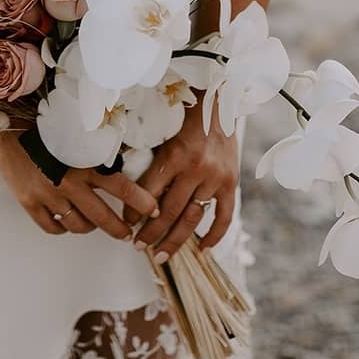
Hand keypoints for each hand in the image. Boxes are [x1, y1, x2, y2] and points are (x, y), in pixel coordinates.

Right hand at [0, 130, 158, 241]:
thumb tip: (120, 162)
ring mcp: (50, 195)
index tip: (153, 210)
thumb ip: (95, 151)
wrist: (8, 125)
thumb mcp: (76, 134)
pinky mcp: (30, 203)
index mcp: (85, 162)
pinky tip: (65, 221)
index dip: (142, 202)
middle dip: (120, 229)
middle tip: (128, 234)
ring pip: (78, 226)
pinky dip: (61, 228)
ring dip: (89, 227)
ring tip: (93, 224)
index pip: (123, 187)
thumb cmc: (45, 124)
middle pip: (103, 217)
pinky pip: (52, 228)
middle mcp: (70, 182)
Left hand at [123, 97, 237, 263]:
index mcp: (174, 155)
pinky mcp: (231, 182)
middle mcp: (195, 169)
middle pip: (169, 211)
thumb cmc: (183, 117)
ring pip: (193, 218)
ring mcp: (215, 178)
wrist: (218, 102)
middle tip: (139, 248)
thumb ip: (151, 160)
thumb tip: (129, 187)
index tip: (126, 225)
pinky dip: (214, 235)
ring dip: (176, 240)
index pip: (150, 192)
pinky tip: (203, 250)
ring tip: (161, 255)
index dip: (136, 212)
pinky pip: (223, 216)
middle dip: (152, 233)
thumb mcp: (163, 134)